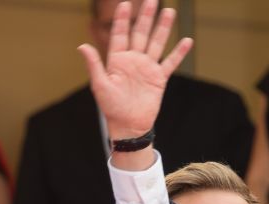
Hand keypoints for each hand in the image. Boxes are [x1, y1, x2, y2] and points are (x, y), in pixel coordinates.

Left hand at [78, 0, 192, 139]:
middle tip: (151, 0)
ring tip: (169, 11)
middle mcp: (133, 60)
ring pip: (156, 43)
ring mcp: (147, 68)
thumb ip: (94, 65)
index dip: (122, 19)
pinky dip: (179, 52)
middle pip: (140, 33)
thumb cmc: (111, 108)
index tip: (125, 3)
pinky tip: (187, 40)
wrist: (129, 126)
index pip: (120, 34)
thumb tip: (82, 46)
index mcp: (117, 60)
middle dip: (146, 16)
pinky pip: (171, 62)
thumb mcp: (100, 85)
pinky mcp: (159, 78)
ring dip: (163, 28)